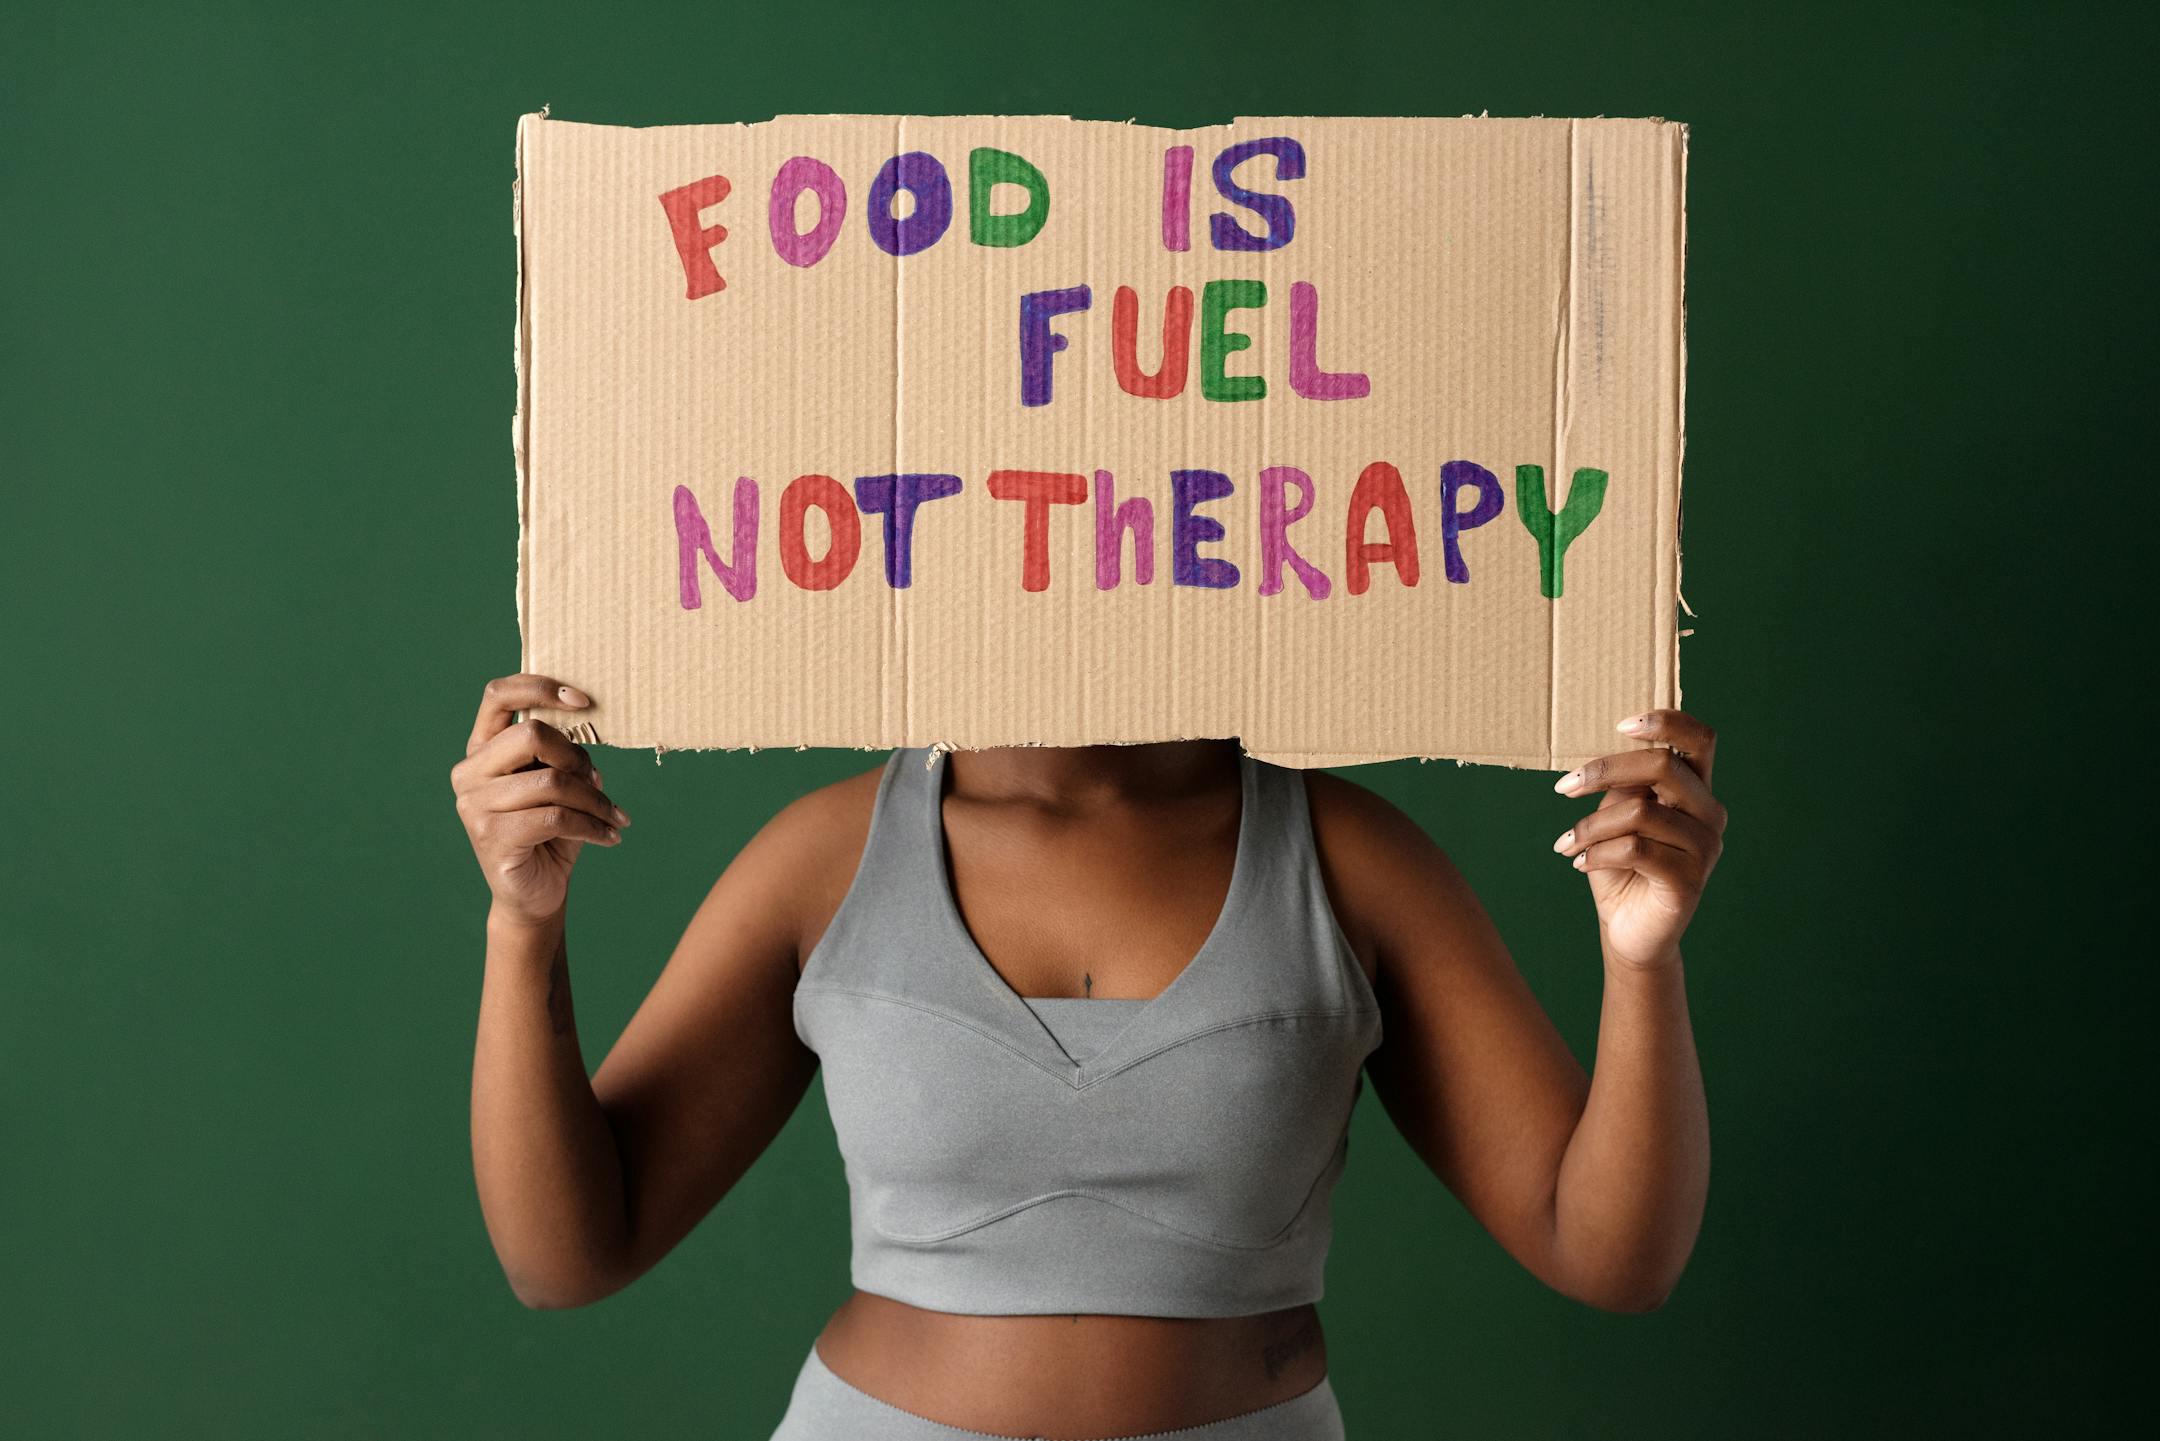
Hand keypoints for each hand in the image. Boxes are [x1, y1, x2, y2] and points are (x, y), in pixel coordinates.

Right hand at [450, 673, 629, 926]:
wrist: (535, 893)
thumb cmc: (551, 832)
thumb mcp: (559, 785)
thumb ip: (563, 756)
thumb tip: (587, 745)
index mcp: (482, 749)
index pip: (498, 696)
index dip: (541, 687)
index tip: (583, 700)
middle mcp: (469, 772)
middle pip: (532, 734)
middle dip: (577, 756)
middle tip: (598, 782)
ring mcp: (474, 805)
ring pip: (552, 781)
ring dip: (595, 800)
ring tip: (614, 817)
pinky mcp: (492, 836)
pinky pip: (557, 817)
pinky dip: (592, 826)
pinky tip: (609, 836)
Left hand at [1550, 710, 1725, 969]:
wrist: (1628, 929)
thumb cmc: (1620, 866)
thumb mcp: (1616, 817)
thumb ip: (1624, 788)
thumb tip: (1608, 763)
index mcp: (1695, 790)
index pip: (1699, 739)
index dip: (1666, 722)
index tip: (1619, 724)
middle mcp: (1709, 814)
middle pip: (1664, 765)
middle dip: (1605, 770)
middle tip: (1564, 787)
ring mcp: (1705, 847)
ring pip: (1640, 812)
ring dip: (1591, 826)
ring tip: (1568, 844)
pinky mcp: (1689, 880)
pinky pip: (1635, 849)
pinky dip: (1598, 852)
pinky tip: (1580, 863)